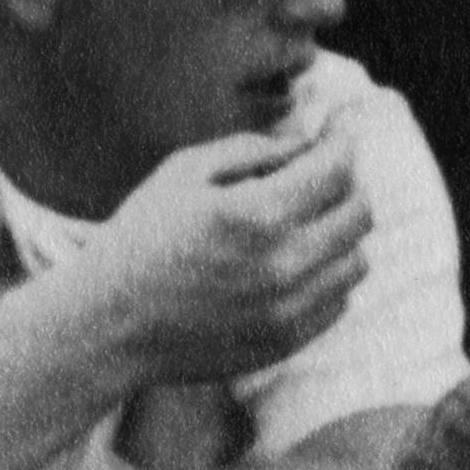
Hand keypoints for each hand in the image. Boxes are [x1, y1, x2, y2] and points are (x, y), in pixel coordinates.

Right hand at [82, 119, 373, 391]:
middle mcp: (283, 266)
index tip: (337, 126)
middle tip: (320, 172)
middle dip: (347, 182)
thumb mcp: (185, 170)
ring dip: (341, 231)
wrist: (110, 324)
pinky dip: (330, 274)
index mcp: (257, 214)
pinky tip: (296, 259)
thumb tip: (305, 142)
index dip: (343, 137)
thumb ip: (253, 149)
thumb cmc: (142, 237)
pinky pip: (338, 301)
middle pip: (359, 213)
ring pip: (356, 260)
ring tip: (307, 218)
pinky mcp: (284, 342)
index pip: (337, 167)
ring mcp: (287, 311)